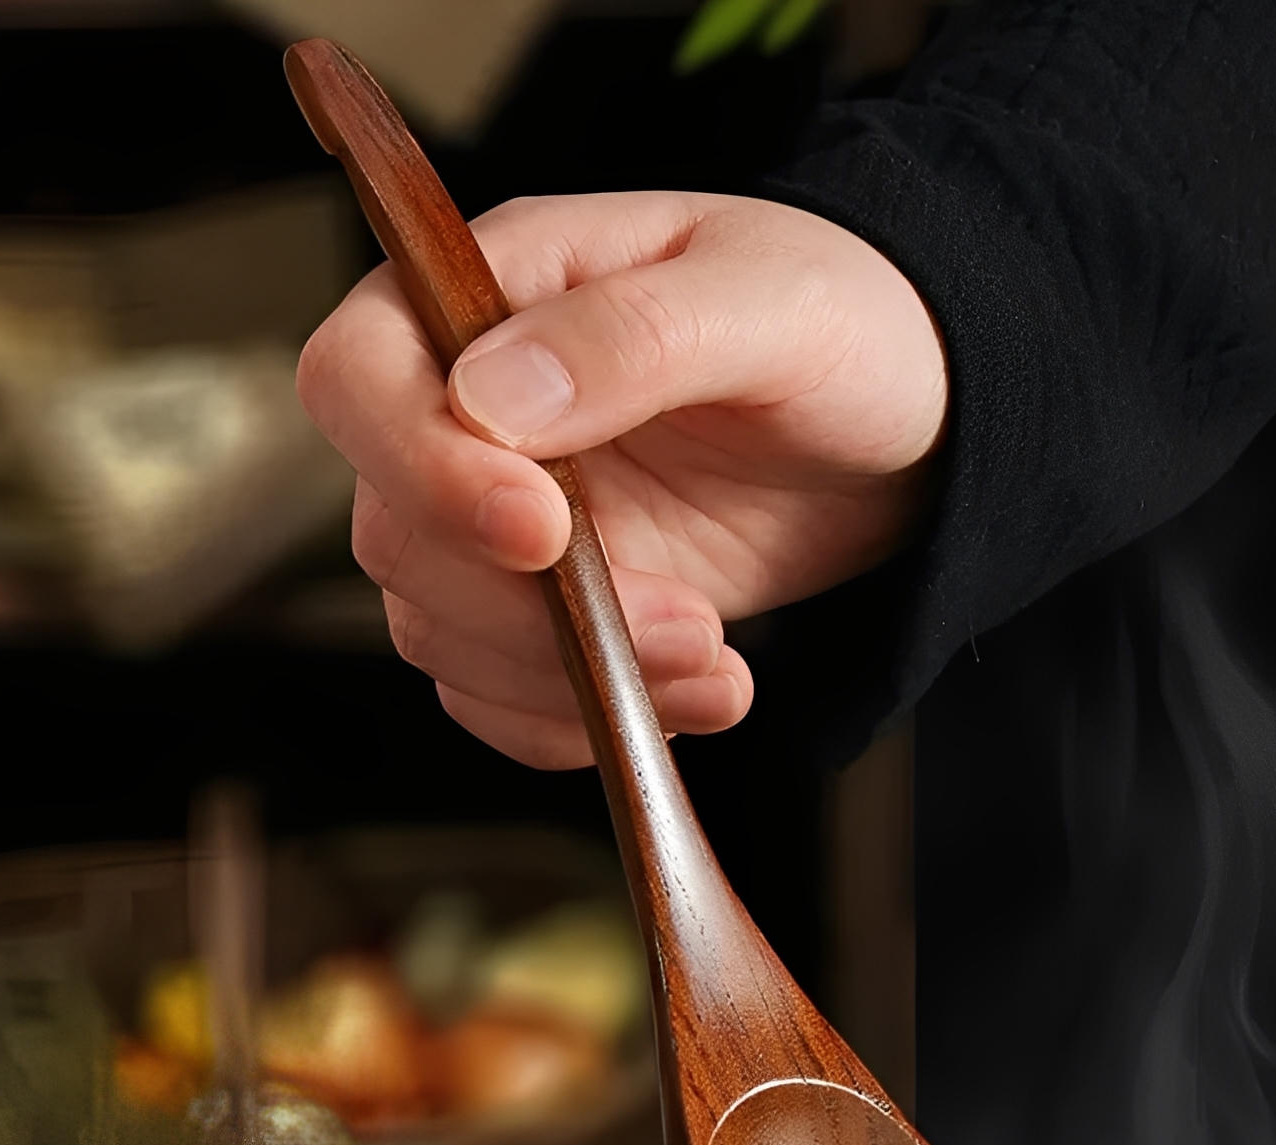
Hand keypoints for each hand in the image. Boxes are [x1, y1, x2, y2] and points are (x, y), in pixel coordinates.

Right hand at [297, 190, 946, 767]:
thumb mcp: (770, 305)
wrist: (915, 430)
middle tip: (689, 623)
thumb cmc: (854, 327)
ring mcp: (507, 519)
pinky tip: (693, 695)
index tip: (543, 531)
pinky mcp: (551, 606)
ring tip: (717, 666)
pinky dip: (579, 721)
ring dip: (571, 678)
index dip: (421, 468)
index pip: (360, 376)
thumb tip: (489, 398)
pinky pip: (500, 694)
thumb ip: (631, 339)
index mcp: (501, 293)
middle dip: (533, 611)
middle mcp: (476, 411)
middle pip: (395, 536)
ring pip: (442, 633)